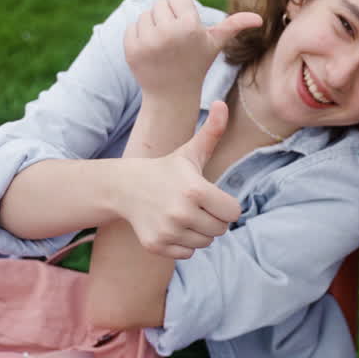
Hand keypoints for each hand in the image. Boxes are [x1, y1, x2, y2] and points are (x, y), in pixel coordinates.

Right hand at [116, 100, 242, 257]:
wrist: (125, 187)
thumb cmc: (166, 170)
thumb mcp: (190, 152)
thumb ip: (212, 131)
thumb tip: (222, 104)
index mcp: (196, 190)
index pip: (233, 213)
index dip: (226, 205)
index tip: (211, 197)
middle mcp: (182, 213)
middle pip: (220, 230)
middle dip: (213, 219)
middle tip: (196, 206)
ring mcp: (167, 231)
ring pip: (205, 243)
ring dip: (199, 232)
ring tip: (183, 214)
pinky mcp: (156, 245)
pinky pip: (187, 253)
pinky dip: (183, 243)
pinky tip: (171, 225)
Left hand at [123, 0, 261, 103]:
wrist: (173, 93)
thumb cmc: (197, 63)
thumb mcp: (216, 43)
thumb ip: (235, 26)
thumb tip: (259, 19)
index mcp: (190, 27)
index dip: (182, 11)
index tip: (187, 29)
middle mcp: (169, 32)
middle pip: (160, 3)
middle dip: (167, 17)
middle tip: (175, 40)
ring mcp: (148, 41)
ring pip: (146, 14)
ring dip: (153, 26)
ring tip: (164, 45)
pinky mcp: (131, 48)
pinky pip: (132, 26)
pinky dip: (139, 36)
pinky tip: (151, 51)